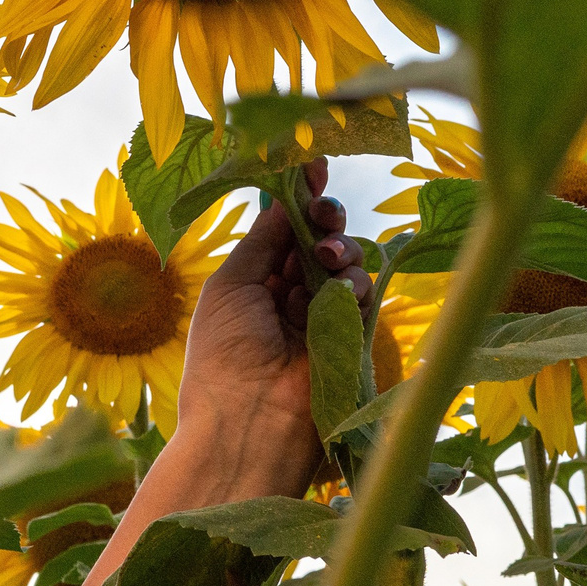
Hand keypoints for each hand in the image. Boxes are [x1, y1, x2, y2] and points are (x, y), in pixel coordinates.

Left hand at [172, 157, 371, 499]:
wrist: (251, 422)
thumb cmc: (223, 354)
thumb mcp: (231, 285)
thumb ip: (263, 240)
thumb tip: (285, 198)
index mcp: (252, 283)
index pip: (282, 230)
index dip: (297, 198)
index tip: (311, 163)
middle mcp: (288, 296)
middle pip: (318, 239)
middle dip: (323, 216)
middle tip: (322, 209)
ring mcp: (321, 317)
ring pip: (345, 261)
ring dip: (339, 248)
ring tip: (327, 258)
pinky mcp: (350, 337)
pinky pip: (362, 294)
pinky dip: (355, 283)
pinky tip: (341, 288)